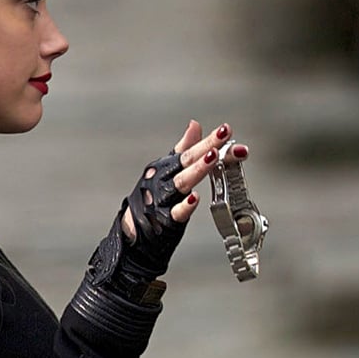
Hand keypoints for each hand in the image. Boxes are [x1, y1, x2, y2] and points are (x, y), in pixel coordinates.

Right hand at [87, 120, 250, 297]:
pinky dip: (185, 205)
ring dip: (198, 169)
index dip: (209, 140)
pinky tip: (195, 198)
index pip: (189, 150)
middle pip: (187, 161)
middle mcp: (163, 179)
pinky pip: (176, 212)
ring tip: (213, 157)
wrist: (133, 233)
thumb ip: (183, 148)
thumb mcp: (166, 169)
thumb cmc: (151, 198)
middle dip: (207, 147)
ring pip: (182, 182)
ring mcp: (162, 198)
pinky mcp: (164, 220)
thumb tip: (194, 124)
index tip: (226, 129)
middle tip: (223, 135)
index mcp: (166, 166)